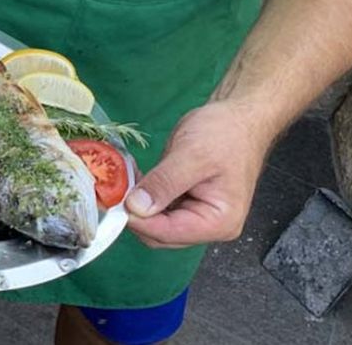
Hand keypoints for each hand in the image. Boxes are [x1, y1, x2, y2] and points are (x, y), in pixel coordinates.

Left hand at [125, 100, 272, 248]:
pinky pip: (158, 208)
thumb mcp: (192, 156)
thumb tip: (135, 208)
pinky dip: (143, 196)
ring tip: (124, 177)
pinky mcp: (186, 202)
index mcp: (218, 222)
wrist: (237, 118)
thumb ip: (164, 183)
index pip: (168, 234)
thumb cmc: (224, 134)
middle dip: (135, 213)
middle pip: (160, 234)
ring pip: (155, 222)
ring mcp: (197, 215)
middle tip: (115, 185)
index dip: (138, 220)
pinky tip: (135, 177)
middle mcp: (209, 226)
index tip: (113, 200)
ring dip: (136, 204)